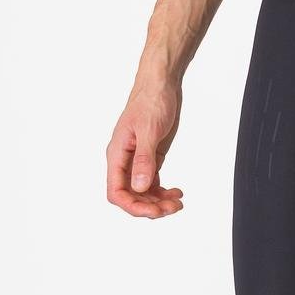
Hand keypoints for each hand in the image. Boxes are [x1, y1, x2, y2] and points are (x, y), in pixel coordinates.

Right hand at [106, 76, 185, 218]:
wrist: (161, 83)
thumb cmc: (151, 100)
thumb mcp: (149, 130)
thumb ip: (144, 159)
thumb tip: (139, 187)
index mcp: (117, 154)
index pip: (116, 191)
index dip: (132, 206)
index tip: (153, 211)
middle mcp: (125, 160)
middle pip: (131, 195)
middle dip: (149, 206)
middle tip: (171, 208)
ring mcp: (138, 159)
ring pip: (142, 191)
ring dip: (158, 201)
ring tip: (177, 203)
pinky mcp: (150, 156)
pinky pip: (152, 181)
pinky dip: (163, 191)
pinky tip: (176, 192)